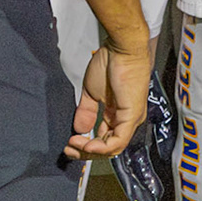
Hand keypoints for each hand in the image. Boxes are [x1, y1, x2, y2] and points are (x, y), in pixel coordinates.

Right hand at [68, 39, 150, 158]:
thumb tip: (79, 129)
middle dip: (85, 152)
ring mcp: (131, 118)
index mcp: (117, 113)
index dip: (85, 146)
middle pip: (107, 148)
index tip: (69, 144)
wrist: (121, 49)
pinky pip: (118, 141)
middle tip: (69, 149)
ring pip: (113, 148)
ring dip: (90, 151)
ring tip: (74, 145)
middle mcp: (126, 119)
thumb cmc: (110, 63)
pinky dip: (101, 147)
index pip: (103, 139)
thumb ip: (86, 112)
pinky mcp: (132, 116)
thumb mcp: (92, 92)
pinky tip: (87, 144)